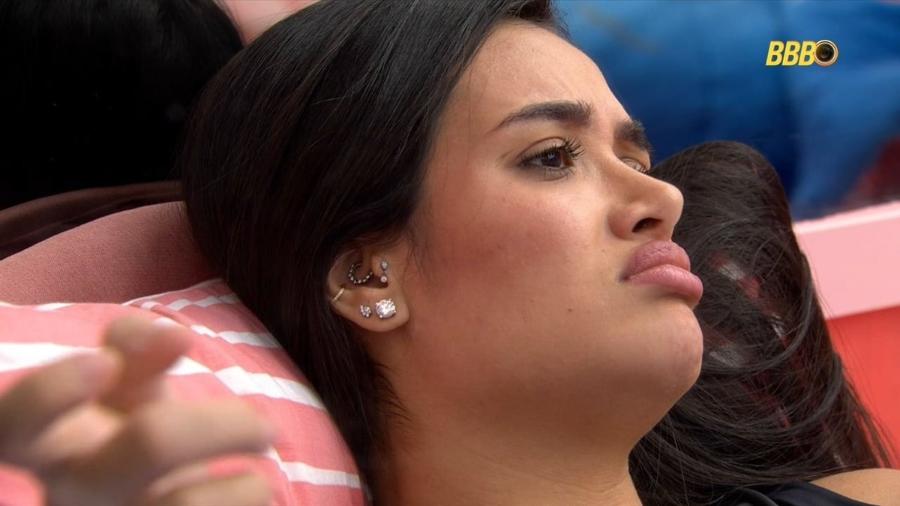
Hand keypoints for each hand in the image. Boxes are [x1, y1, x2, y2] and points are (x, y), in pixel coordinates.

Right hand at [0, 317, 274, 505]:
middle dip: (222, 423)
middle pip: (152, 443)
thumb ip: (137, 349)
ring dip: (248, 484)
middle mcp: (75, 494)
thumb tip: (173, 335)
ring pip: (190, 503)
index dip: (52, 391)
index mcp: (53, 447)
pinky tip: (248, 499)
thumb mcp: (129, 392)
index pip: (16, 423)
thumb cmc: (135, 440)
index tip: (102, 362)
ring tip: (259, 478)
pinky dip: (251, 502)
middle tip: (266, 426)